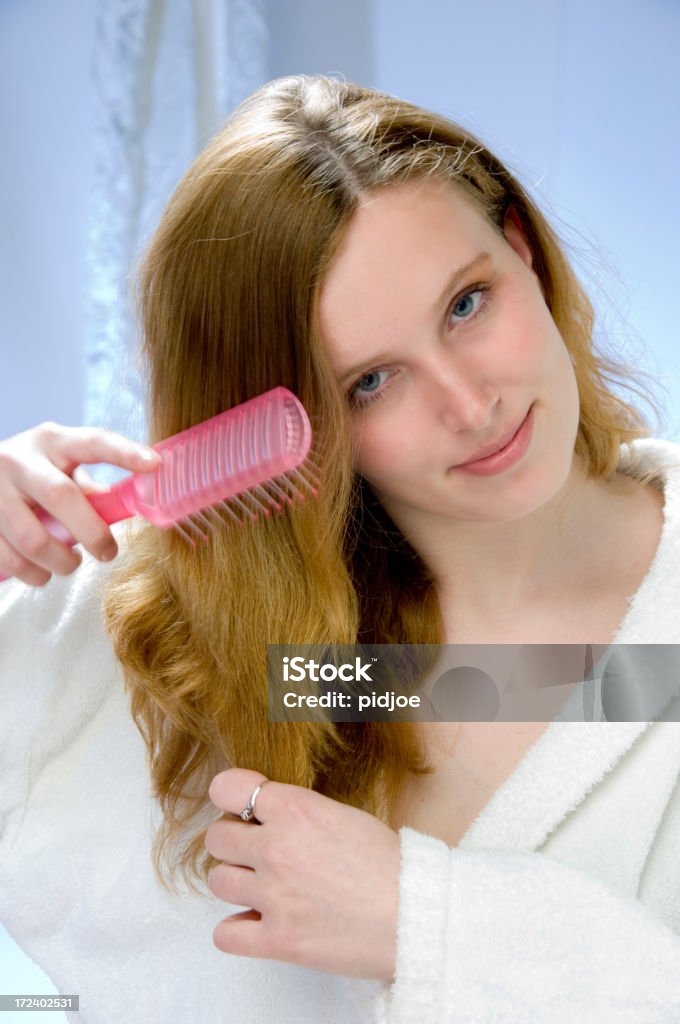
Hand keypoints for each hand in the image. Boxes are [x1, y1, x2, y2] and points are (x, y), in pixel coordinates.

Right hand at [0, 422, 159, 585]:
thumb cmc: (34, 475)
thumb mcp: (61, 468)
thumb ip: (92, 488)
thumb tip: (130, 508)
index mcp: (51, 441)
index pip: (92, 441)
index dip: (124, 452)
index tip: (154, 464)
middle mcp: (19, 460)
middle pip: (61, 496)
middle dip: (92, 532)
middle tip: (108, 552)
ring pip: (33, 538)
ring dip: (61, 561)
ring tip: (71, 563)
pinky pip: (10, 559)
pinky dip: (34, 574)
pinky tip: (43, 571)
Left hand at [205, 768, 400, 980]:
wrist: (416, 913)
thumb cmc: (389, 864)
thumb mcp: (342, 815)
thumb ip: (297, 812)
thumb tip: (266, 815)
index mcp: (296, 809)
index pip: (227, 788)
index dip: (229, 796)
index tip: (238, 807)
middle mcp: (277, 848)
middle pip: (216, 837)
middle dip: (233, 842)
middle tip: (254, 851)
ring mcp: (273, 896)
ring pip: (218, 881)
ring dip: (237, 883)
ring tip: (262, 887)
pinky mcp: (277, 939)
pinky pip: (225, 934)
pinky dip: (237, 929)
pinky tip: (257, 923)